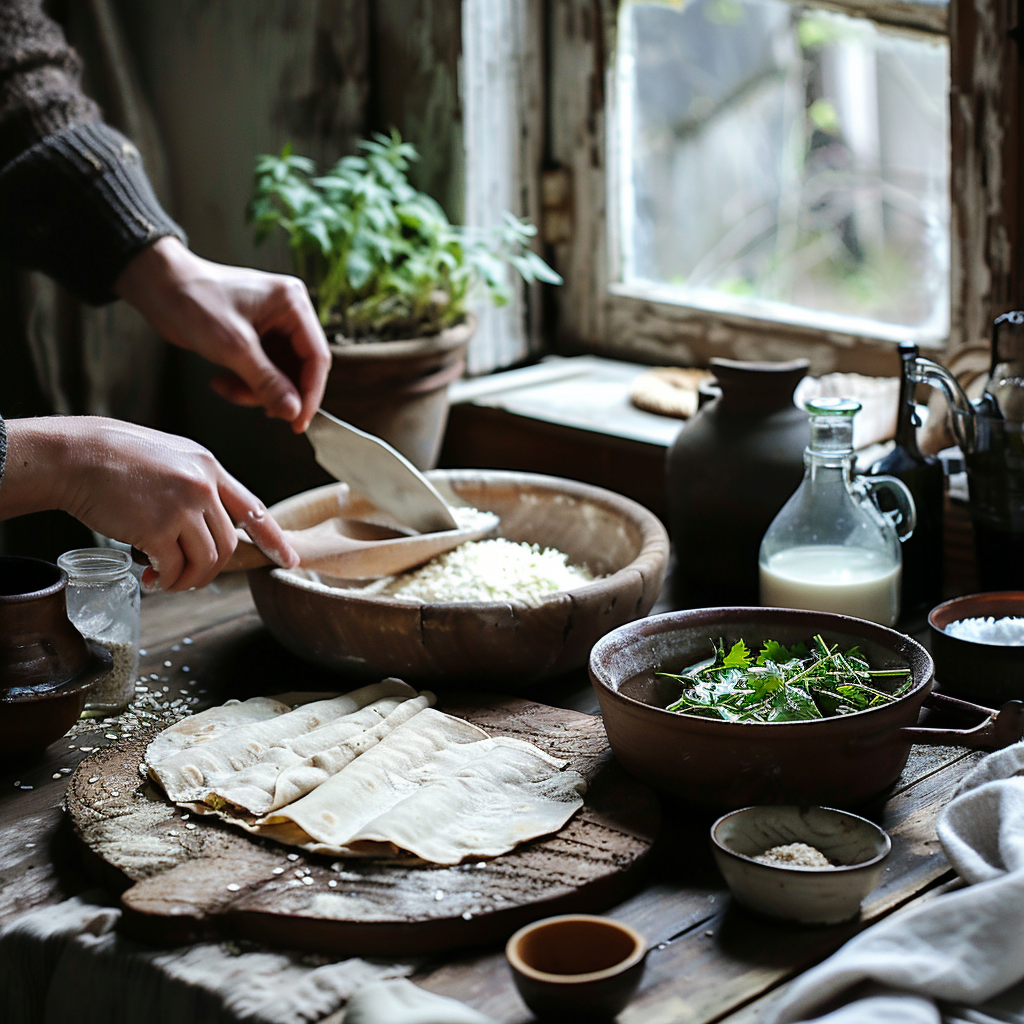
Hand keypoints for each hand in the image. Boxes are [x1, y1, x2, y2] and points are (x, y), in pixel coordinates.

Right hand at [1, 417, 299, 591]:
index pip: (253, 508)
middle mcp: (203, 486)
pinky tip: (152, 578)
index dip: (273, 539)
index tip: (288, 560)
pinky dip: (166, 580)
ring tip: (167, 580)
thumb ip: (196, 484)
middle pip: (228, 543)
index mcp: (209, 467)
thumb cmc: (113, 457)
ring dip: (189, 579)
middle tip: (189, 578)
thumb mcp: (170, 457)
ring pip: (207, 560)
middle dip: (212, 569)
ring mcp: (182, 506)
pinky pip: (174, 568)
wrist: (73, 455)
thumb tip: (209, 523)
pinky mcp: (157, 528)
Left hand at [114, 237, 330, 432]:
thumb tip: (293, 411)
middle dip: (278, 392)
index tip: (298, 421)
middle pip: (300, 368)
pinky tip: (222, 382)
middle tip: (261, 410)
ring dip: (256, 391)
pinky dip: (245, 384)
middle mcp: (288, 313)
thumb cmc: (193, 300)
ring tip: (229, 390)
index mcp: (292, 304)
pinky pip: (263, 372)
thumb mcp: (234, 347)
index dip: (310, 392)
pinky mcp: (255, 338)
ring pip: (280, 375)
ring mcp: (272, 326)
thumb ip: (267, 382)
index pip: (316, 356)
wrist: (157, 286)